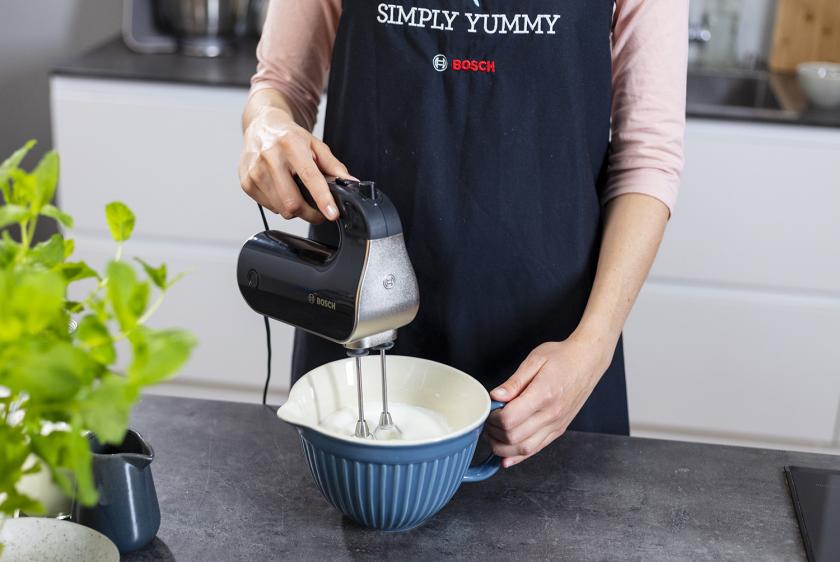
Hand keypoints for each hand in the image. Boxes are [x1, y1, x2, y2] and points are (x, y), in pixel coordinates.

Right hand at [239, 106, 351, 223]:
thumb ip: (334, 166)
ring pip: (281, 209)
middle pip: (292, 202)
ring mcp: (254, 171)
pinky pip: (269, 207)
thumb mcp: (315, 145)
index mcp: (291, 145)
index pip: (310, 178)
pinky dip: (279, 204)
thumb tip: (350, 182)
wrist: (262, 126)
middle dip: (309, 213)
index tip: (331, 213)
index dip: (322, 199)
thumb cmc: (290, 137)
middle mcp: (270, 157)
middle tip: (318, 210)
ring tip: (295, 191)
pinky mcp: (246, 182)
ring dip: (294, 208)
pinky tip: (280, 188)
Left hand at [485, 334, 614, 467]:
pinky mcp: (559, 430)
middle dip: (493, 433)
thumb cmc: (563, 358)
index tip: (489, 410)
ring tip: (493, 435)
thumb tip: (495, 396)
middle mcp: (551, 414)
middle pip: (513, 437)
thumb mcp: (535, 360)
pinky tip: (506, 456)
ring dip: (503, 447)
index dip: (492, 418)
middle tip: (488, 421)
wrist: (588, 361)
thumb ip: (513, 382)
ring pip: (524, 449)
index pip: (509, 419)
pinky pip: (536, 449)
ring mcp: (556, 425)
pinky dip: (518, 456)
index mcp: (543, 395)